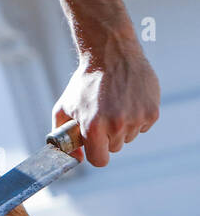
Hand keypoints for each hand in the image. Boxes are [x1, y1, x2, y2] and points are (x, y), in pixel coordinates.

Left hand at [53, 29, 159, 166]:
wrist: (111, 55)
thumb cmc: (85, 83)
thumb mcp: (63, 107)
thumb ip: (63, 135)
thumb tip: (76, 158)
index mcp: (93, 126)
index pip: (99, 160)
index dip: (96, 154)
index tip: (95, 146)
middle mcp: (116, 124)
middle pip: (114, 148)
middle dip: (106, 136)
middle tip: (102, 114)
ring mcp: (136, 118)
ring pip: (129, 137)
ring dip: (122, 126)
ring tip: (114, 104)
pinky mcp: (152, 112)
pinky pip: (143, 126)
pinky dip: (136, 117)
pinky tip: (127, 100)